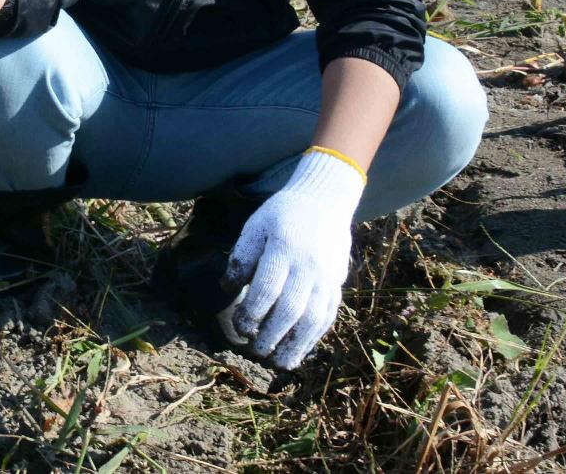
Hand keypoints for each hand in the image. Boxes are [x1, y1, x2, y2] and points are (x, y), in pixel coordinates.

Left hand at [222, 149, 364, 367]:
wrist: (324, 202)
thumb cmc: (282, 215)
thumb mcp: (256, 226)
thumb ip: (242, 257)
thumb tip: (228, 288)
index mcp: (284, 248)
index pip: (267, 288)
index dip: (253, 312)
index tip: (241, 328)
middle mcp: (309, 266)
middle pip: (290, 309)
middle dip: (272, 335)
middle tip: (255, 350)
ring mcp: (327, 278)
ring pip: (313, 319)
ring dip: (295, 344)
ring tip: (279, 362)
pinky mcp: (337, 285)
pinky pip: (327, 316)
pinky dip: (314, 337)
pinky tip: (300, 351)